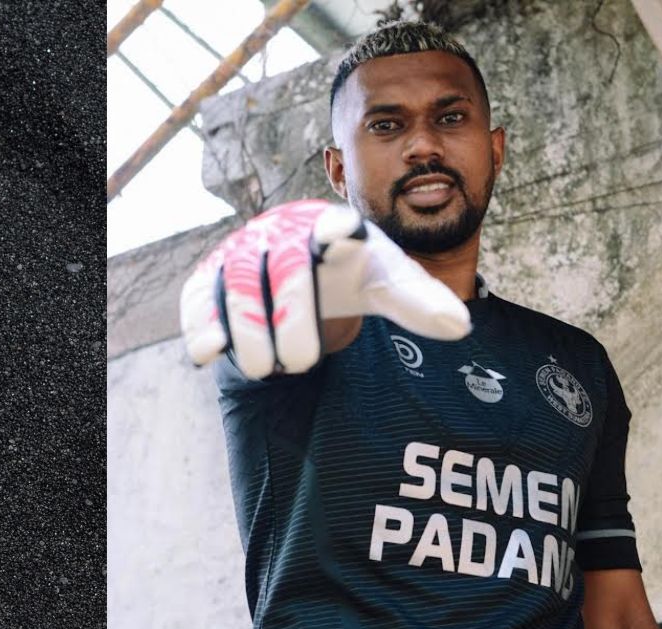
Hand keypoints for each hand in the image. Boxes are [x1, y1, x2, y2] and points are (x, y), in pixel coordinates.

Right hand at [179, 199, 470, 377]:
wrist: (301, 260)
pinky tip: (209, 354)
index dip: (339, 231)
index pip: (337, 226)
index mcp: (334, 228)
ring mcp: (243, 253)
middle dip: (290, 315)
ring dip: (248, 328)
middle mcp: (284, 234)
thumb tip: (462, 327)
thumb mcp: (387, 282)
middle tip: (302, 364)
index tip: (344, 232)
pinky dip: (203, 324)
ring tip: (268, 370)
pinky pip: (199, 298)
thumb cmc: (351, 270)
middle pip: (285, 267)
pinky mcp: (211, 278)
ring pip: (237, 282)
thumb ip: (420, 301)